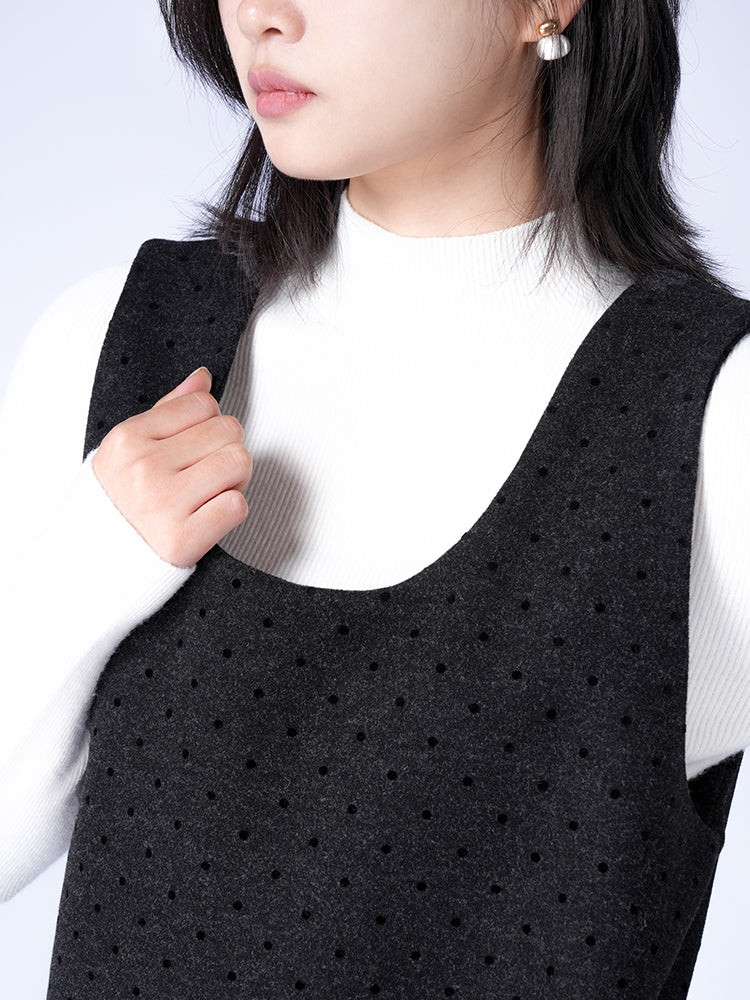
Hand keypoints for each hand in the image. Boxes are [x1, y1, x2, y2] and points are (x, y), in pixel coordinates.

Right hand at [92, 367, 251, 566]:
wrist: (91, 564)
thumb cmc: (116, 505)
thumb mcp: (127, 450)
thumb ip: (168, 410)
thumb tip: (202, 378)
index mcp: (128, 439)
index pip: (203, 404)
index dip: (210, 423)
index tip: (198, 446)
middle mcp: (143, 468)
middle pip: (228, 430)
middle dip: (226, 449)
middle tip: (208, 474)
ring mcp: (162, 504)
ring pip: (238, 462)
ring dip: (235, 479)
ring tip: (210, 492)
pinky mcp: (181, 540)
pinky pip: (237, 506)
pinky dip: (231, 510)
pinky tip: (208, 516)